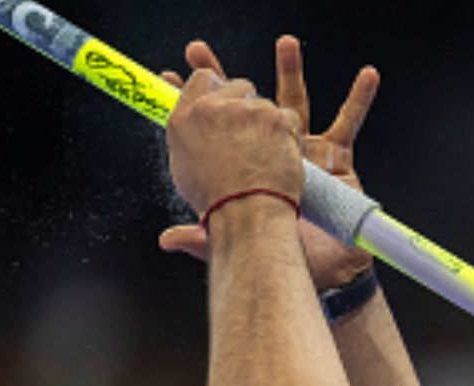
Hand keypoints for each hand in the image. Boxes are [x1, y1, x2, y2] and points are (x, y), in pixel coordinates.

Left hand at [160, 38, 380, 290]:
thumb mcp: (233, 244)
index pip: (210, 128)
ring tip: (286, 44)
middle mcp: (267, 152)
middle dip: (222, 75)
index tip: (166, 79)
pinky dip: (361, 98)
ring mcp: (303, 151)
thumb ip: (199, 238)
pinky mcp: (337, 157)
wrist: (321, 270)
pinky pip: (351, 122)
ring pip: (294, 102)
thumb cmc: (280, 255)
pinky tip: (368, 75)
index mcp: (240, 166)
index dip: (189, 103)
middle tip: (197, 50)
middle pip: (243, 104)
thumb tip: (167, 240)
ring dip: (290, 70)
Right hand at [164, 66, 304, 218]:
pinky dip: (290, 137)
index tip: (227, 99)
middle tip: (254, 136)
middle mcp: (210, 108)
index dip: (218, 88)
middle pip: (237, 87)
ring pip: (265, 105)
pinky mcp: (273, 117)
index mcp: (183, 119)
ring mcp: (243, 110)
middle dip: (248, 105)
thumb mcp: (186, 172)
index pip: (202, 81)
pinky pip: (289, 118)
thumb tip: (195, 131)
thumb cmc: (217, 205)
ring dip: (269, 125)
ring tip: (266, 159)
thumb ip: (190, 141)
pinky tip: (283, 159)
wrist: (245, 216)